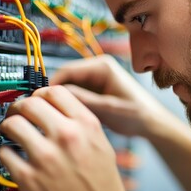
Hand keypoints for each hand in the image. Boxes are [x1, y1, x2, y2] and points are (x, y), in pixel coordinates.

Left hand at [0, 85, 129, 190]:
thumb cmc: (102, 184)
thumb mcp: (100, 144)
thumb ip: (79, 122)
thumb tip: (54, 106)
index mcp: (86, 125)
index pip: (55, 91)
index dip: (40, 93)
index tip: (35, 100)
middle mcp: (67, 137)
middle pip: (30, 104)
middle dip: (19, 107)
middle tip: (16, 114)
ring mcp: (46, 157)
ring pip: (12, 124)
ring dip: (7, 126)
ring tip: (9, 132)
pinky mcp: (29, 179)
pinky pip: (5, 153)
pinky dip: (5, 153)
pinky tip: (13, 157)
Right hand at [51, 55, 173, 136]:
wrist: (151, 124)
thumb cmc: (137, 115)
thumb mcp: (108, 109)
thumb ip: (83, 100)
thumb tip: (56, 94)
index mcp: (102, 66)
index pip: (67, 69)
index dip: (51, 84)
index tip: (38, 98)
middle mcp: (97, 69)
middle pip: (65, 78)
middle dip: (55, 93)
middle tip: (43, 110)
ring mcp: (95, 79)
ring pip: (69, 87)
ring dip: (62, 99)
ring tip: (53, 115)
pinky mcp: (95, 90)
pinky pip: (76, 94)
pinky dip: (70, 104)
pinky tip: (66, 116)